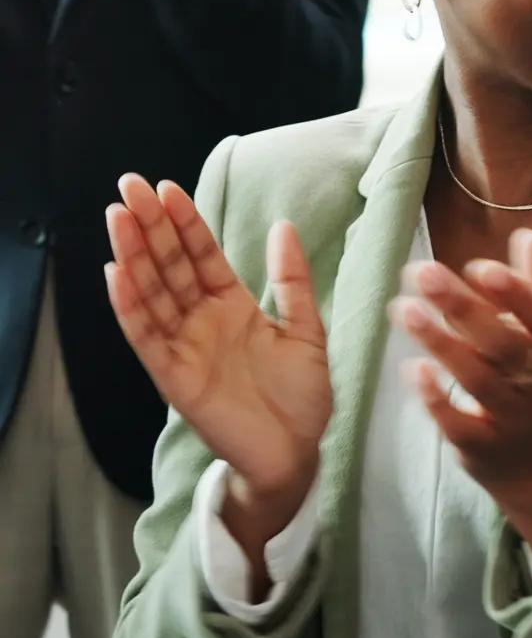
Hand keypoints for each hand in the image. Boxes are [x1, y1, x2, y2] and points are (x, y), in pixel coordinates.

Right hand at [104, 175, 330, 510]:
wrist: (298, 452)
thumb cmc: (301, 397)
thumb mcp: (306, 329)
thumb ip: (293, 280)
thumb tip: (285, 226)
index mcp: (232, 307)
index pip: (202, 256)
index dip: (186, 223)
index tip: (168, 188)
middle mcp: (203, 322)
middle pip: (171, 266)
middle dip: (151, 226)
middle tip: (131, 185)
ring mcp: (186, 348)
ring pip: (153, 293)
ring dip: (134, 255)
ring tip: (118, 217)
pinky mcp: (176, 378)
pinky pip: (147, 337)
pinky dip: (131, 307)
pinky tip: (118, 274)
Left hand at [391, 228, 531, 564]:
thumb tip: (531, 234)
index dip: (515, 293)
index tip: (479, 267)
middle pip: (502, 343)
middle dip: (464, 307)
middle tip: (420, 272)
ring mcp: (508, 416)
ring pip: (478, 379)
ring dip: (440, 343)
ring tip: (402, 309)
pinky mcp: (479, 447)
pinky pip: (458, 423)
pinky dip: (436, 397)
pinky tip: (410, 368)